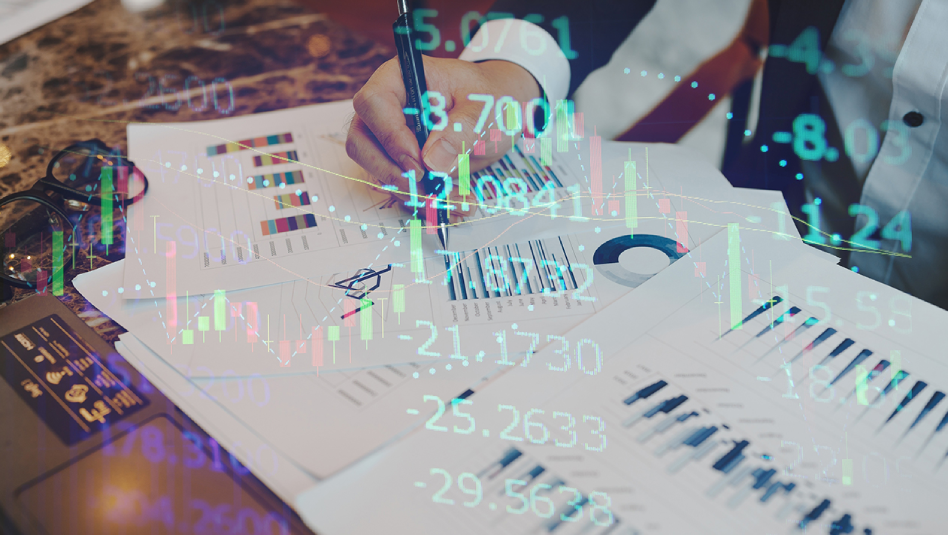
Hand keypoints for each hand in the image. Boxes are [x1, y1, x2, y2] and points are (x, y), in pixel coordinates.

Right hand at [346, 57, 540, 219]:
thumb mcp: (484, 108)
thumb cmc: (489, 97)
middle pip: (361, 144)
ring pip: (378, 174)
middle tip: (428, 188)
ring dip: (414, 195)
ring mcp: (389, 140)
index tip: (419, 163)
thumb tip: (432, 162)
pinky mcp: (401, 165)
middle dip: (393, 174)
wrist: (499, 112)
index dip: (391, 137)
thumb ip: (460, 130)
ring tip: (458, 199)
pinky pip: (401, 190)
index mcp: (400, 79)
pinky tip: (457, 203)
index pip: (373, 105)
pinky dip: (426, 203)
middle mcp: (386, 110)